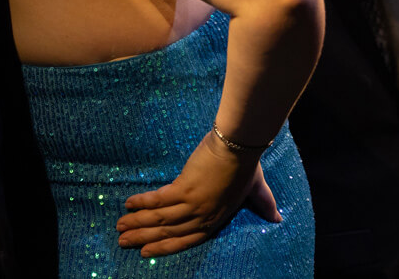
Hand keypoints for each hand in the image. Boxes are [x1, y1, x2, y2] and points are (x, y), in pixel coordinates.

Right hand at [114, 131, 277, 257]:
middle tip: (122, 242)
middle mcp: (203, 216)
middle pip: (168, 233)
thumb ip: (264, 205)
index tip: (146, 252)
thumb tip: (278, 218)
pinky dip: (142, 203)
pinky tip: (128, 204)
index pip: (186, 239)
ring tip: (119, 227)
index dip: (164, 247)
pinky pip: (158, 199)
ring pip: (160, 219)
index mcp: (216, 219)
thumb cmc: (248, 166)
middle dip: (143, 239)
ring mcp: (193, 204)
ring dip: (137, 224)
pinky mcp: (184, 187)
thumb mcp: (257, 190)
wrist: (239, 146)